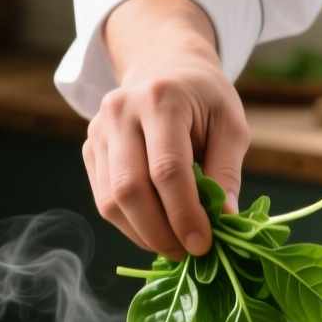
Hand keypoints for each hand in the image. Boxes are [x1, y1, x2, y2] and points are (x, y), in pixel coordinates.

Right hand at [83, 0, 248, 259]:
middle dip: (160, 231)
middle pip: (129, 188)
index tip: (203, 244)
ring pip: (111, 200)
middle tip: (188, 253)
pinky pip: (104, 199)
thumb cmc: (205, 99)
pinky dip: (131, 224)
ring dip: (143, 234)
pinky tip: (156, 230)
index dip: (184, 214)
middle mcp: (120, 112)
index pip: (166, 169)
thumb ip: (228, 173)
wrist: (165, 67)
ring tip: (175, 246)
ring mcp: (98, 130)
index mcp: (160, 100)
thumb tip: (225, 221)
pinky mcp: (90, 149)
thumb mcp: (231, 126)